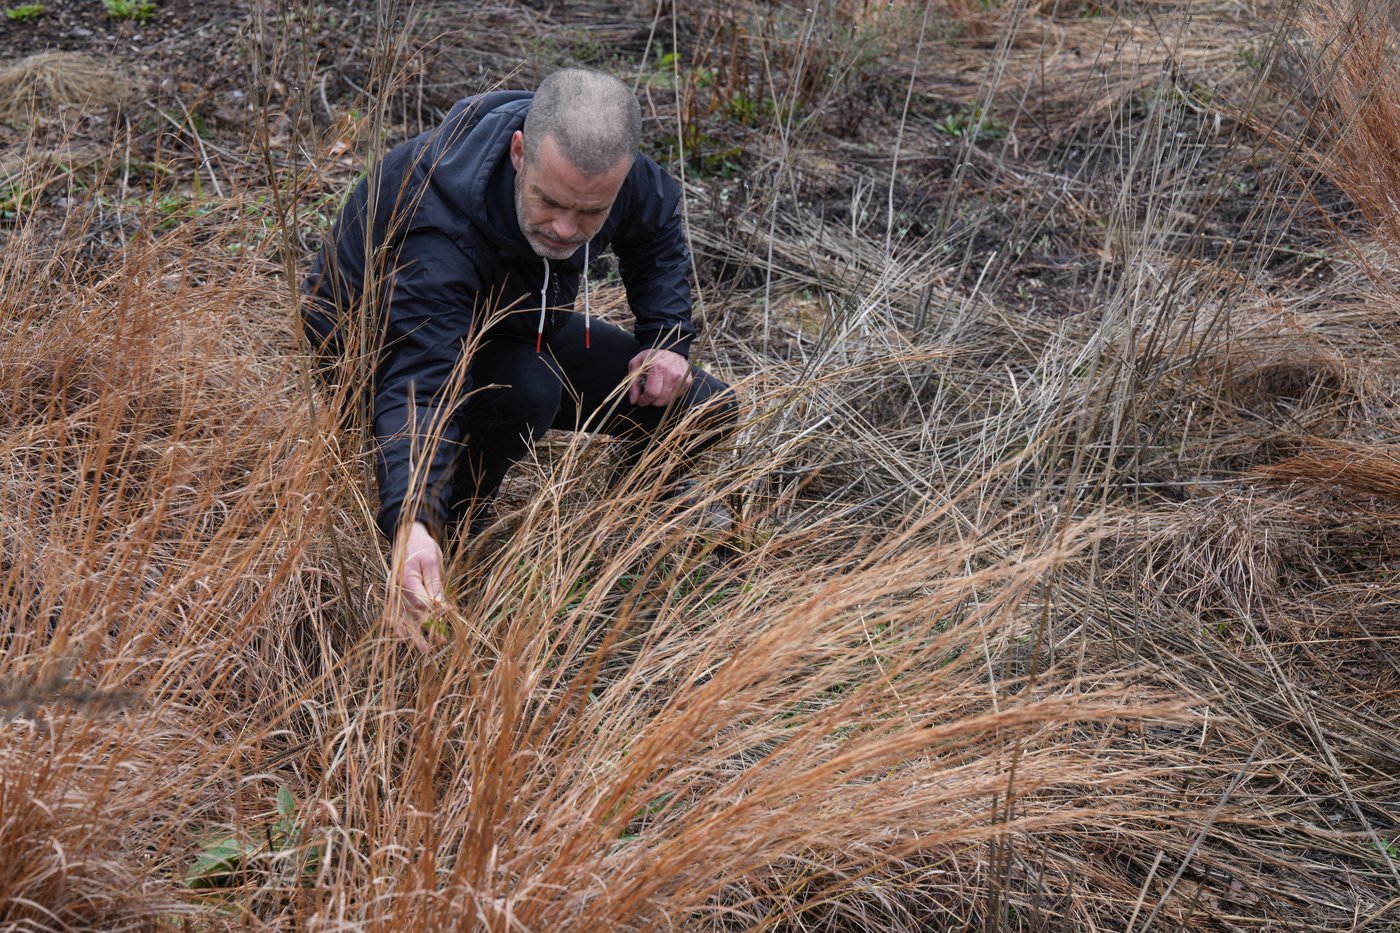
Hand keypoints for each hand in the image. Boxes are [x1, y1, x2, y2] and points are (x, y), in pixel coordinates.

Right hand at [392, 520, 444, 651]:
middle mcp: (396, 589)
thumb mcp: (432, 562)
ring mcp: (394, 593)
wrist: (407, 538)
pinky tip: (408, 638)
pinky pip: (397, 615)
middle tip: (439, 642)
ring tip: (426, 650)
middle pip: (411, 614)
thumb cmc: (422, 548)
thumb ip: (435, 584)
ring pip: (404, 618)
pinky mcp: (395, 596)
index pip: (420, 600)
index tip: (449, 614)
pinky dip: (402, 628)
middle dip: (426, 628)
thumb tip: (440, 606)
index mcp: (405, 578)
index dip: (435, 609)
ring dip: (415, 634)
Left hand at [627, 348, 692, 407]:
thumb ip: (633, 383)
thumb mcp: (636, 364)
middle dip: (651, 401)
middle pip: (660, 400)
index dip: (644, 400)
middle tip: (648, 393)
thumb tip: (633, 401)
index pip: (652, 393)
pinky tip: (665, 386)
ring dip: (660, 399)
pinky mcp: (688, 381)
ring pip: (668, 401)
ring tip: (657, 389)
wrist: (670, 346)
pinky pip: (676, 396)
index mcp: (659, 368)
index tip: (640, 400)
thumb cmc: (651, 356)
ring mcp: (682, 378)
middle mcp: (673, 374)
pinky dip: (669, 395)